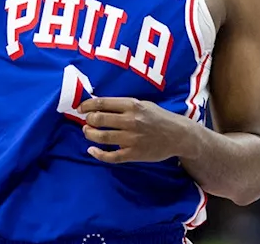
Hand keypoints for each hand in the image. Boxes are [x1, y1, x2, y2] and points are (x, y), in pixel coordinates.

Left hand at [78, 97, 193, 163]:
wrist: (178, 135)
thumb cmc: (159, 118)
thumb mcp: (144, 104)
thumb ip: (124, 105)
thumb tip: (100, 106)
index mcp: (133, 105)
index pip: (103, 103)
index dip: (87, 105)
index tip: (80, 108)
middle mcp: (131, 121)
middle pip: (100, 119)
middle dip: (88, 120)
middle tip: (86, 121)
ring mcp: (132, 139)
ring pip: (102, 137)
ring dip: (90, 134)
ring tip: (87, 132)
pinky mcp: (134, 154)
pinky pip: (111, 156)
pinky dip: (98, 154)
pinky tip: (92, 150)